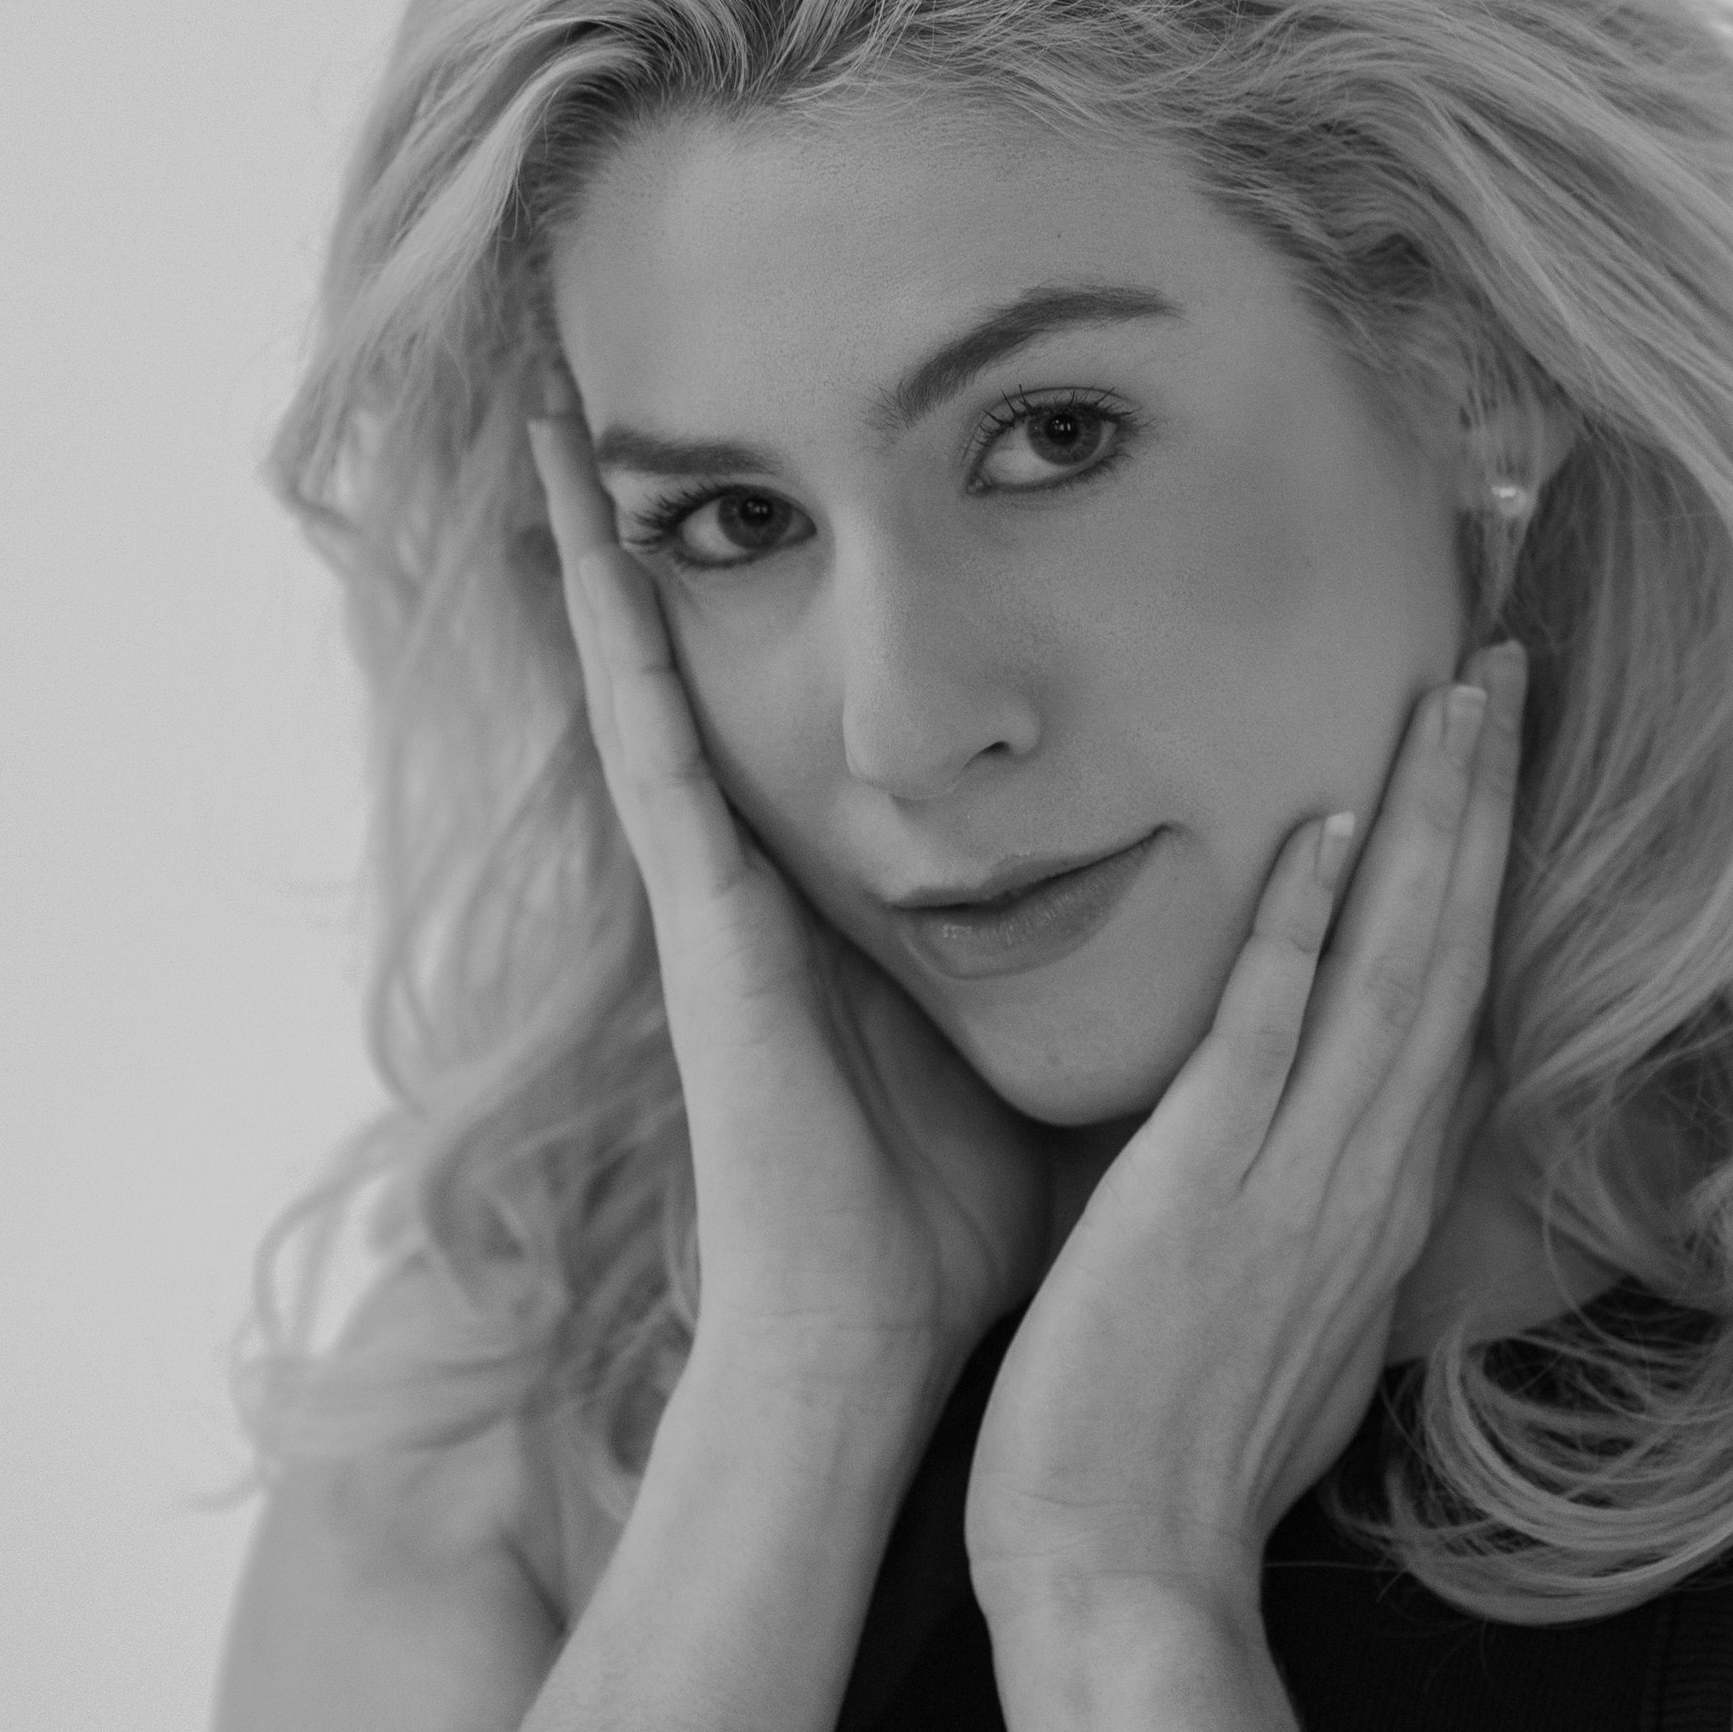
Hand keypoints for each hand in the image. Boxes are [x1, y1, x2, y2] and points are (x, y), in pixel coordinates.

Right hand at [528, 417, 1056, 1425]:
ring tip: (554, 419)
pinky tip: (586, 549)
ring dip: (590, 550)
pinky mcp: (697, 921)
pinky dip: (610, 646)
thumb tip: (1177, 896)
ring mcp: (702, 890)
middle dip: (631, 533)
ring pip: (636, 678)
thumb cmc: (946, 1215)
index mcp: (810, 892)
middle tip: (588, 389)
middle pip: (674, 662)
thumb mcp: (1014, 1035)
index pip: (756, 704)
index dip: (733, 590)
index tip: (736, 468)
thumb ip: (1058, 957)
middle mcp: (738, 870)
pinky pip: (648, 752)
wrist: (863, 1342)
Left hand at [962, 647, 1523, 1635]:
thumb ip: (1311, 1226)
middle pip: (1453, 950)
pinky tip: (1321, 821)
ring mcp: (1299, 1179)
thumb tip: (1329, 1166)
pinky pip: (1266, 1029)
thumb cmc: (1179, 1462)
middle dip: (1484, 799)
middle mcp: (1370, 1175)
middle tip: (1509, 662)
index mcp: (1381, 1200)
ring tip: (1459, 691)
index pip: (1453, 999)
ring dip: (1428, 820)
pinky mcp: (1206, 1189)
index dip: (1484, 866)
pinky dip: (1299, 922)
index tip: (1497, 754)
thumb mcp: (1287, 1328)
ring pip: (1391, 965)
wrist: (1123, 1582)